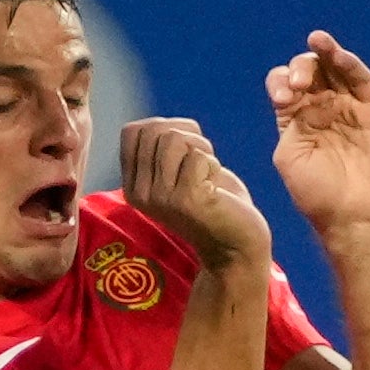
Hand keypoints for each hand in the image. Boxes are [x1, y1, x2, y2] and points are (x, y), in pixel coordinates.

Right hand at [117, 117, 269, 268]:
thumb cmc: (213, 200)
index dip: (165, 126)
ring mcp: (160, 197)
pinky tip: (215, 189)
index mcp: (132, 185)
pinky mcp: (185, 200)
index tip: (187, 148)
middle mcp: (139, 193)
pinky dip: (214, 165)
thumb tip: (157, 124)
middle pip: (153, 130)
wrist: (237, 245)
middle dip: (186, 134)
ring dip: (202, 149)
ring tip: (209, 175)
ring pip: (174, 139)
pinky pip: (198, 156)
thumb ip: (161, 147)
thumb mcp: (177, 170)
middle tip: (202, 162)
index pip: (132, 131)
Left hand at [263, 30, 369, 237]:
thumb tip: (289, 95)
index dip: (281, 82)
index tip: (283, 99)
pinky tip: (336, 54)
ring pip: (335, 68)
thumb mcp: (289, 156)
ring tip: (315, 43)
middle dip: (300, 69)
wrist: (354, 217)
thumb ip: (288, 122)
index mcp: (298, 118)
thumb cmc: (318, 194)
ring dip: (323, 53)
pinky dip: (349, 63)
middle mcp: (323, 108)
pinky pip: (361, 79)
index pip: (285, 84)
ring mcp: (349, 107)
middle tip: (298, 87)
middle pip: (309, 70)